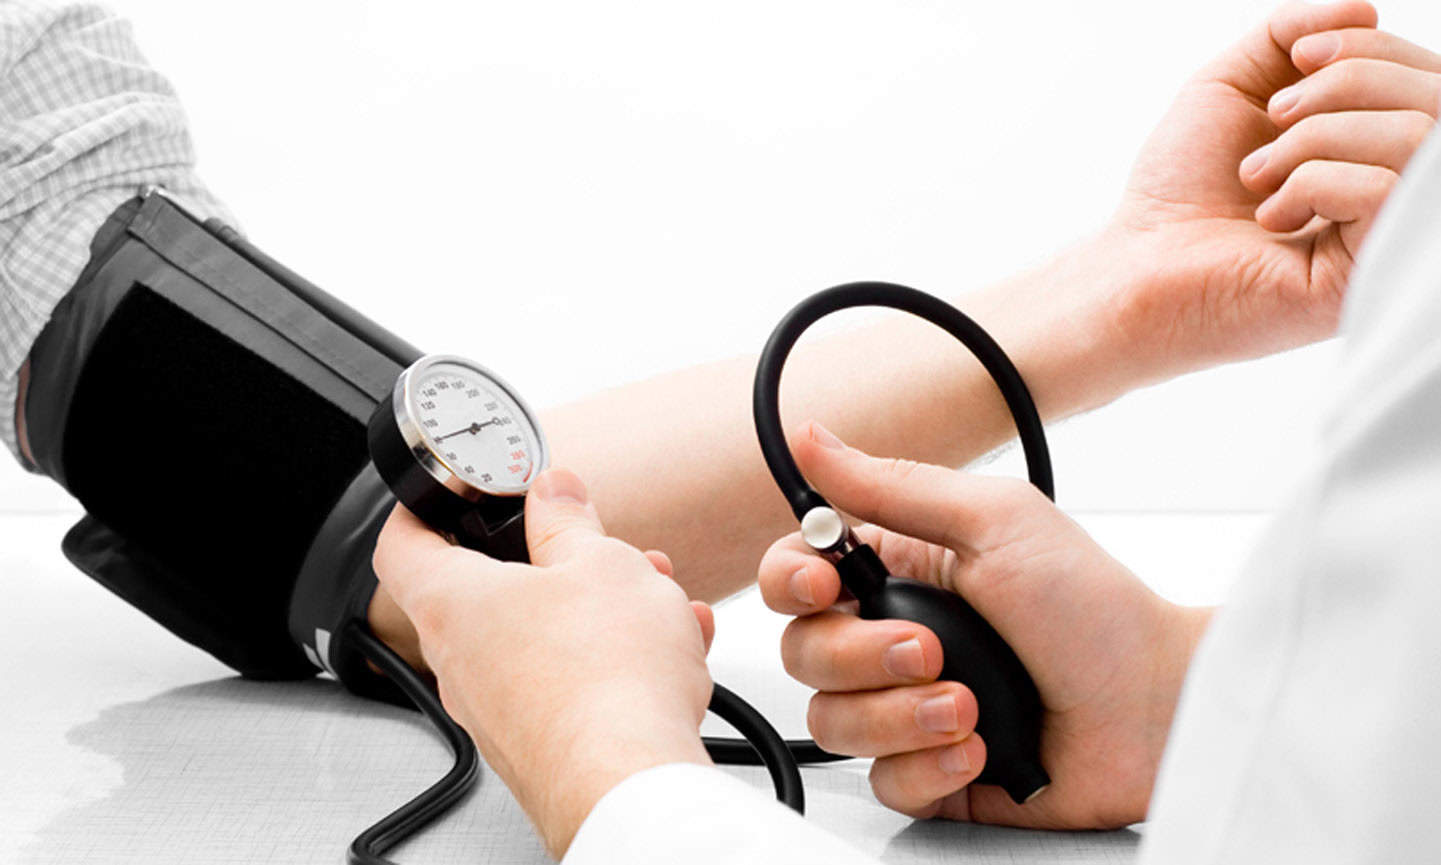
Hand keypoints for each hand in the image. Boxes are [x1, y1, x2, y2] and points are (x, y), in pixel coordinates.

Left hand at [373, 468, 715, 857]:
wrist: (630, 781)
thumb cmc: (605, 676)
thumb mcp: (600, 563)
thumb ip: (570, 522)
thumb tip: (554, 494)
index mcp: (454, 603)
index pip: (402, 544)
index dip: (419, 509)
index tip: (445, 494)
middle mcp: (460, 663)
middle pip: (488, 593)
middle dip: (550, 563)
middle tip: (589, 546)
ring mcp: (496, 711)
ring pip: (539, 639)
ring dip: (594, 611)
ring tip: (651, 597)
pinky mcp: (536, 745)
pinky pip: (567, 685)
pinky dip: (610, 660)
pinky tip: (666, 649)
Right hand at [757, 423, 1209, 827]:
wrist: (1156, 709)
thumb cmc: (1092, 608)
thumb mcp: (995, 522)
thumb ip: (891, 486)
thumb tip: (810, 437)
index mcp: (898, 570)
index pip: (796, 575)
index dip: (792, 583)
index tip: (825, 588)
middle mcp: (891, 638)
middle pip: (804, 653)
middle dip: (862, 657)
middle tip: (930, 650)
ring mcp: (907, 707)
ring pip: (832, 724)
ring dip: (900, 717)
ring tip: (969, 707)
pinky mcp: (930, 771)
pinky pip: (883, 780)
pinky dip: (929, 768)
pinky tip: (979, 750)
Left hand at [1110, 1, 1438, 377]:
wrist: (1138, 262)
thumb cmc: (1181, 187)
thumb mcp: (1234, 85)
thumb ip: (1292, 35)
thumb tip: (1368, 9)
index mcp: (1375, 148)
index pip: (1425, 77)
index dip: (1368, 47)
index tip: (1299, 57)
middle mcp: (1397, 191)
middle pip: (1435, 97)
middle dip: (1347, 81)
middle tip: (1275, 115)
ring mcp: (1390, 236)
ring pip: (1416, 137)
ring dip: (1318, 136)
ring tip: (1258, 174)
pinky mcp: (1371, 275)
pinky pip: (1384, 190)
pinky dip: (1315, 182)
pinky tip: (1271, 218)